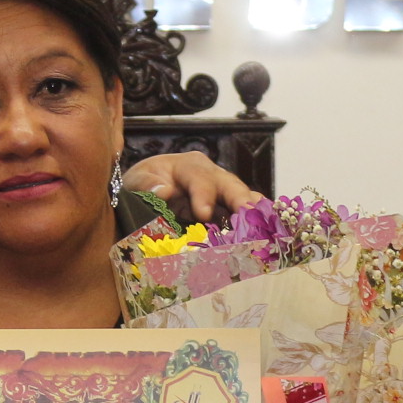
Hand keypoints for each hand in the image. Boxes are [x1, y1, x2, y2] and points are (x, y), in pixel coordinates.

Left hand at [122, 151, 262, 223]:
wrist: (147, 192)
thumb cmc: (143, 184)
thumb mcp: (135, 181)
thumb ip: (145, 184)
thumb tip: (163, 191)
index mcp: (189, 166)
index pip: (200, 178)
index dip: (203, 195)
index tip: (202, 213)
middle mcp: (211, 176)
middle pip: (230, 185)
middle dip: (240, 200)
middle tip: (250, 216)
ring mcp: (222, 193)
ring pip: (242, 199)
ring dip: (254, 213)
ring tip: (267, 226)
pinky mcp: (226, 211)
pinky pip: (243, 215)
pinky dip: (253, 224)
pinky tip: (264, 236)